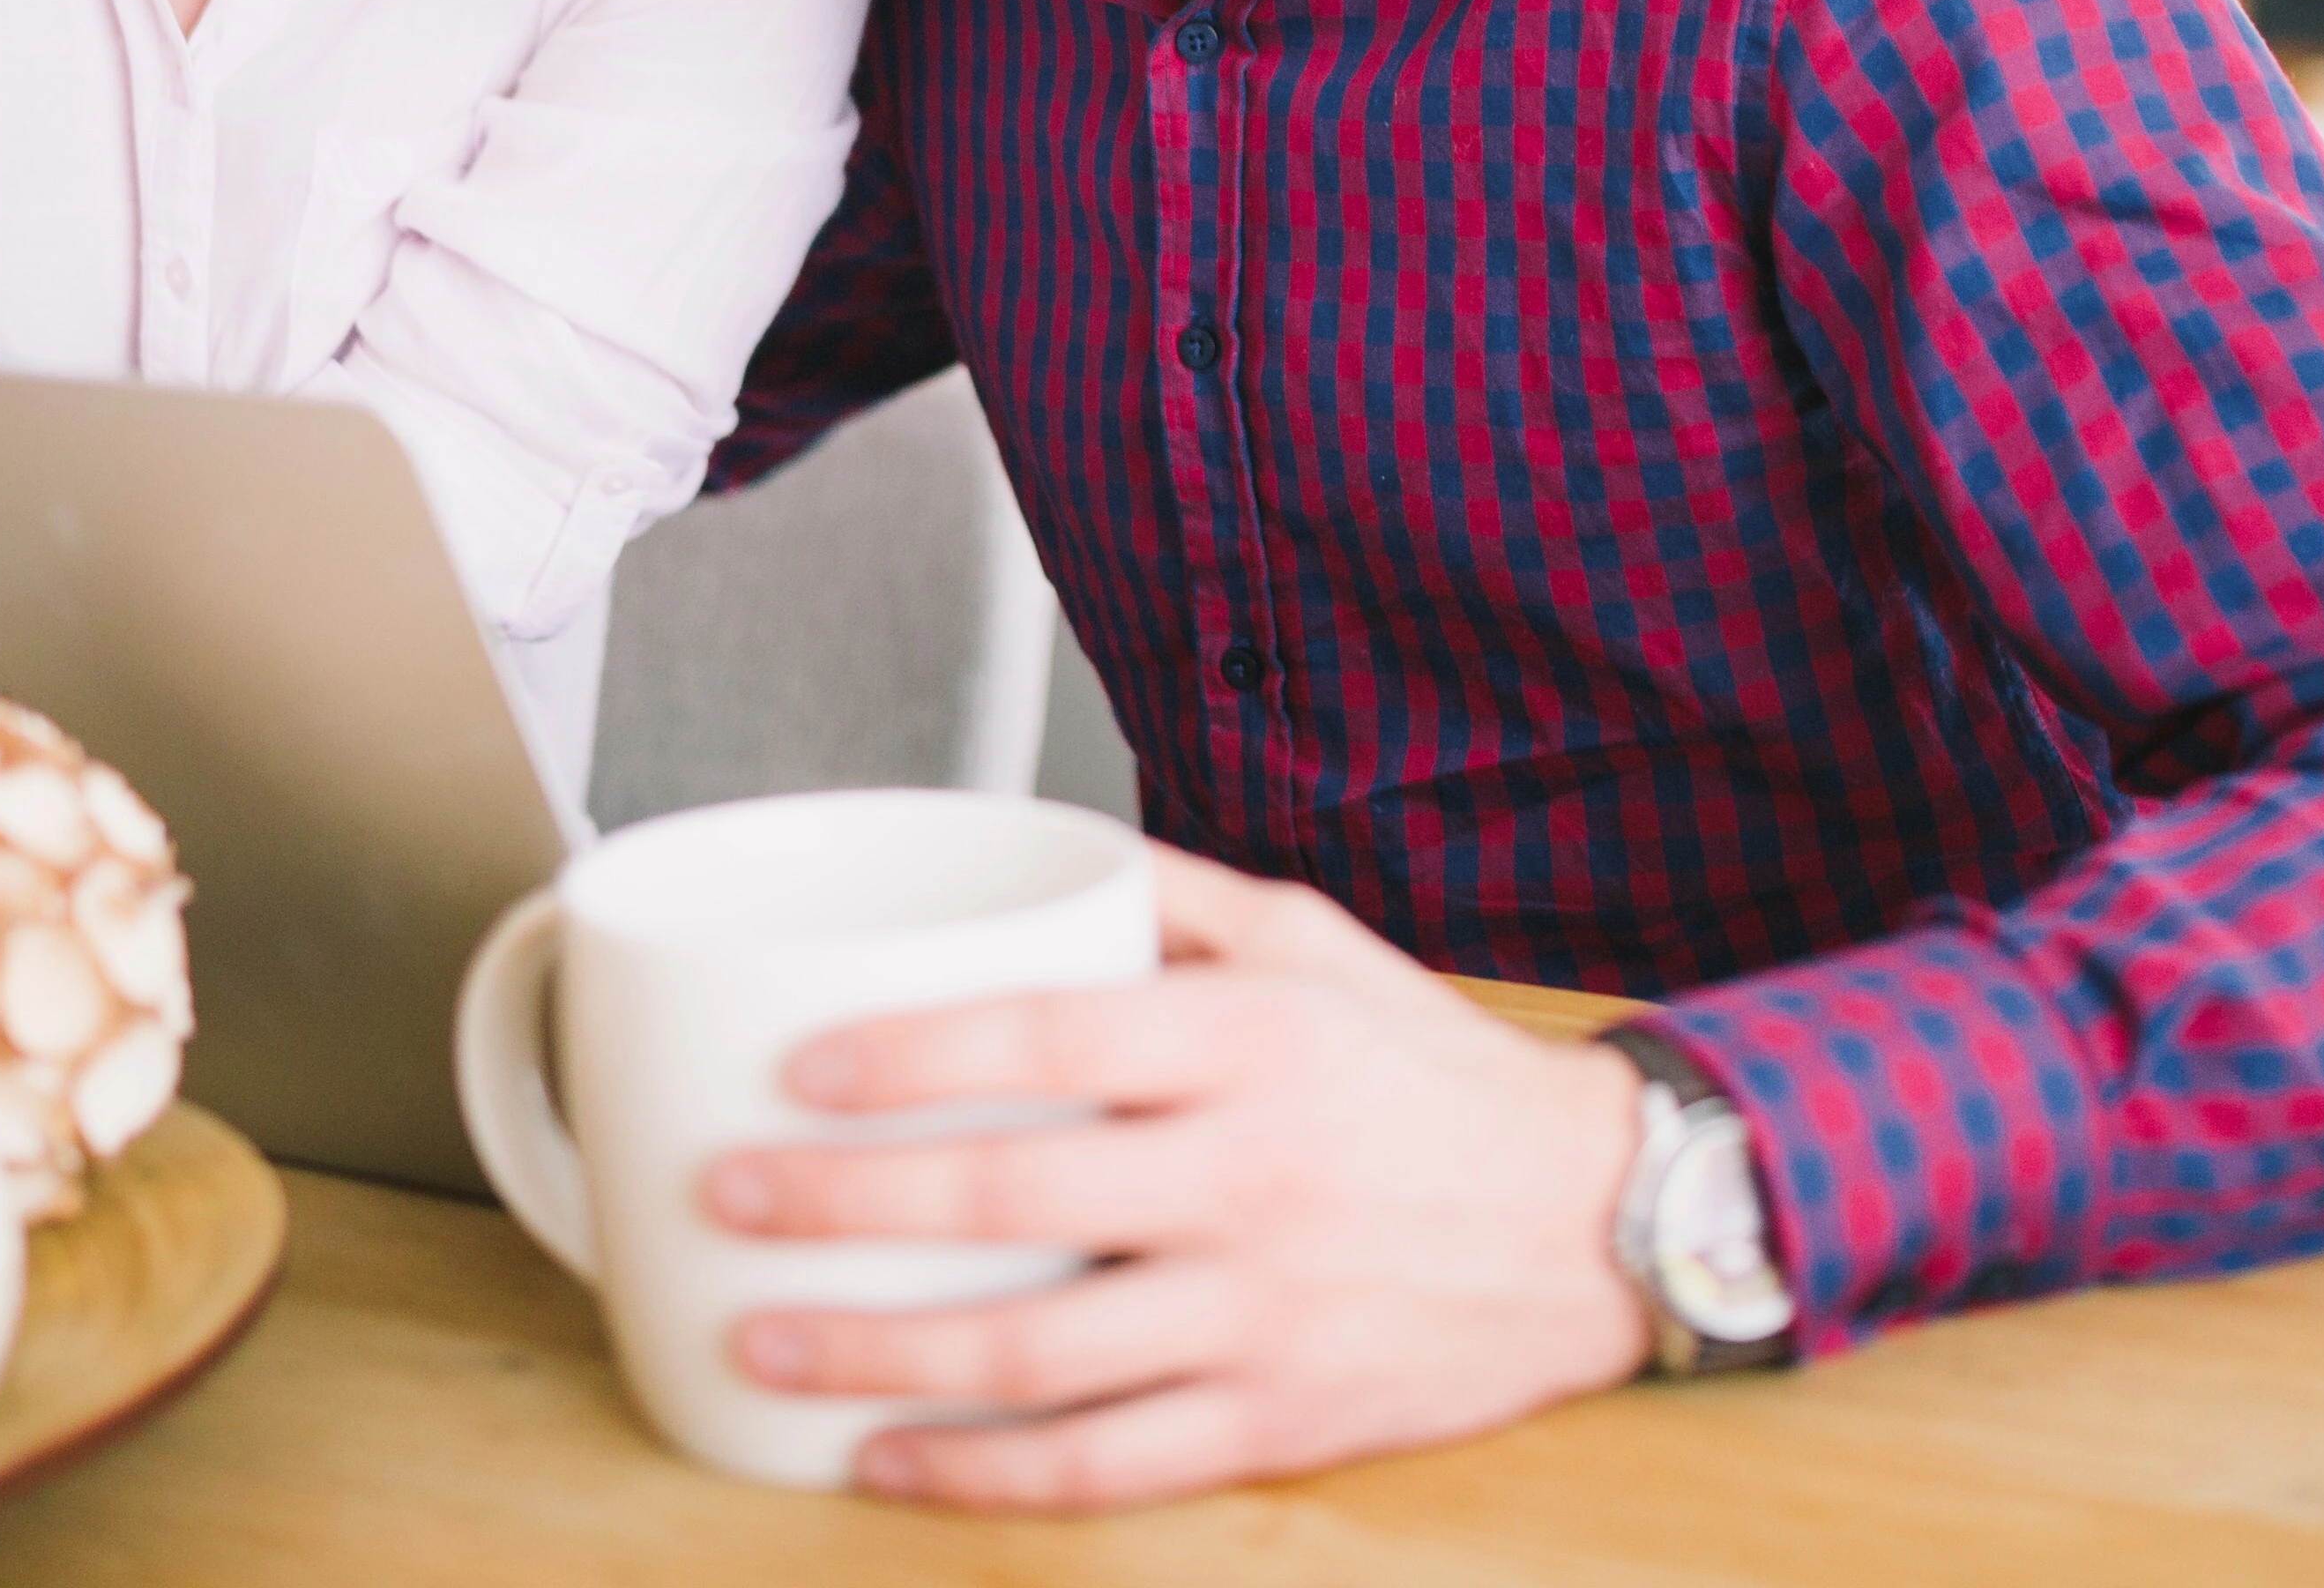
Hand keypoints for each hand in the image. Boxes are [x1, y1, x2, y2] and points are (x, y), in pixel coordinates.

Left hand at [701, 843, 1653, 1510]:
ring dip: (881, 1354)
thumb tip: (1029, 848)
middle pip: (1011, 1200)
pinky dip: (985, 1475)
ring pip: (1038, 1353)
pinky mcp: (1281, 1419)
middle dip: (844, 1206)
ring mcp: (1263, 1314)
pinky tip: (886, 1459)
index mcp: (1245, 1044)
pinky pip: (1109, 1463)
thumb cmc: (1430, 1070)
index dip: (910, 1058)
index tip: (797, 1068)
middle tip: (727, 1196)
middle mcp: (1248, 1179)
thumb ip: (1165, 895)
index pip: (1045, 1042)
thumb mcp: (1311, 939)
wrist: (1596, 1220)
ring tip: (761, 1337)